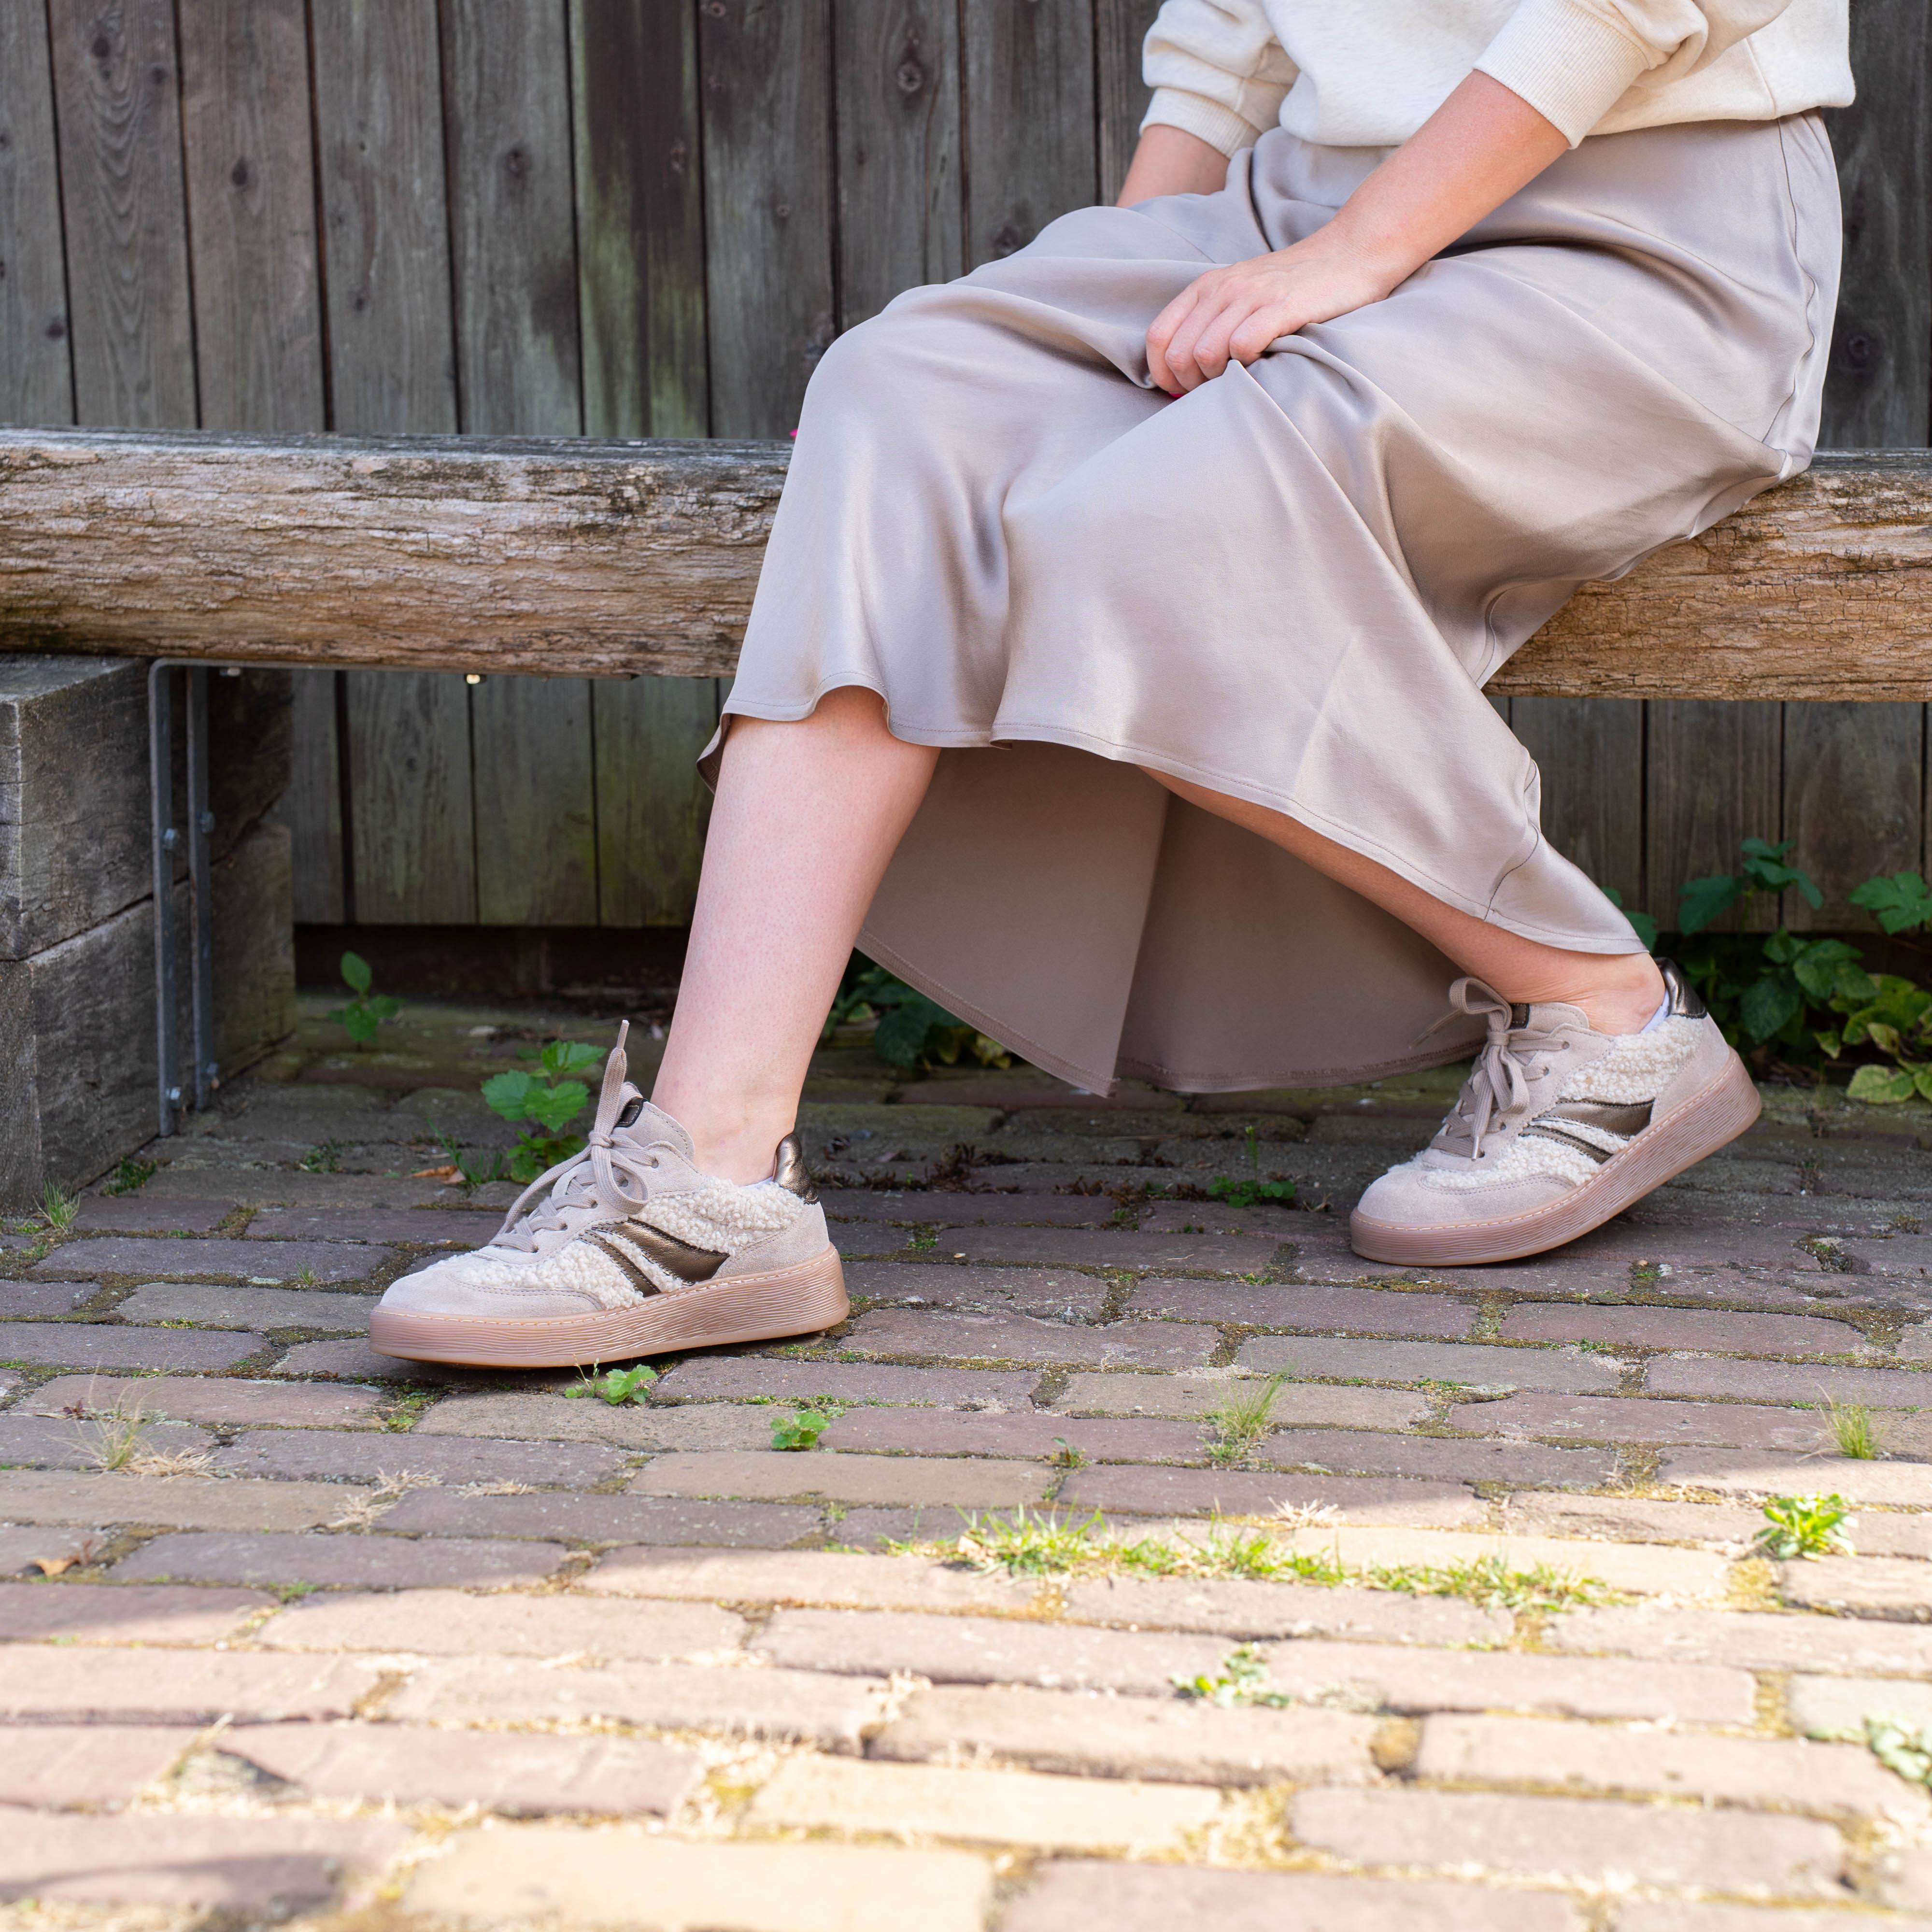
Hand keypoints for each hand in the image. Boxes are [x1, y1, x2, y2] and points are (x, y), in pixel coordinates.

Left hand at [1146, 229, 1400, 393]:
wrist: (1348, 254)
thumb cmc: (1293, 285)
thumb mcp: (1241, 293)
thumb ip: (1210, 321)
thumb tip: (1181, 372)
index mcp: (1206, 287)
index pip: (1158, 336)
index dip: (1163, 373)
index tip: (1182, 389)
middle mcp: (1222, 289)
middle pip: (1179, 354)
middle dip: (1190, 384)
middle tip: (1214, 389)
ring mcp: (1251, 297)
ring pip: (1205, 354)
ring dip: (1217, 380)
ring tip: (1239, 378)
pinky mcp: (1281, 308)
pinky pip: (1242, 346)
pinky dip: (1247, 366)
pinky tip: (1262, 364)